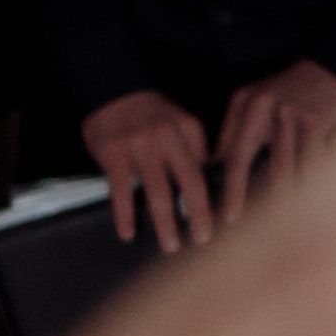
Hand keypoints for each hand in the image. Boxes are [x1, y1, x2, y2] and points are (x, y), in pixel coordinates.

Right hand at [82, 88, 215, 253]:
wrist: (112, 89)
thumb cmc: (149, 114)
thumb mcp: (179, 121)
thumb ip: (193, 148)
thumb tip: (210, 182)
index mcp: (188, 130)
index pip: (206, 169)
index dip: (215, 196)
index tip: (223, 221)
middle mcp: (168, 138)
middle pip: (190, 184)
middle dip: (200, 215)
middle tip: (204, 240)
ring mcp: (140, 147)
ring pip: (158, 193)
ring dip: (165, 223)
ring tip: (171, 245)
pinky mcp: (114, 155)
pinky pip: (121, 191)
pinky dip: (125, 215)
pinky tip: (128, 234)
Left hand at [211, 58, 335, 218]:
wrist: (331, 65)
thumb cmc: (290, 91)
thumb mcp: (256, 100)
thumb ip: (235, 130)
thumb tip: (215, 168)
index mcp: (245, 104)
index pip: (232, 154)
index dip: (228, 188)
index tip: (224, 216)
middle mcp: (264, 107)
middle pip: (249, 163)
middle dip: (244, 198)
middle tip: (240, 226)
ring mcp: (290, 113)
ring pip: (284, 168)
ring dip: (282, 197)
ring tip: (281, 222)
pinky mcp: (315, 120)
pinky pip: (312, 161)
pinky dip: (311, 182)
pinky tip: (313, 200)